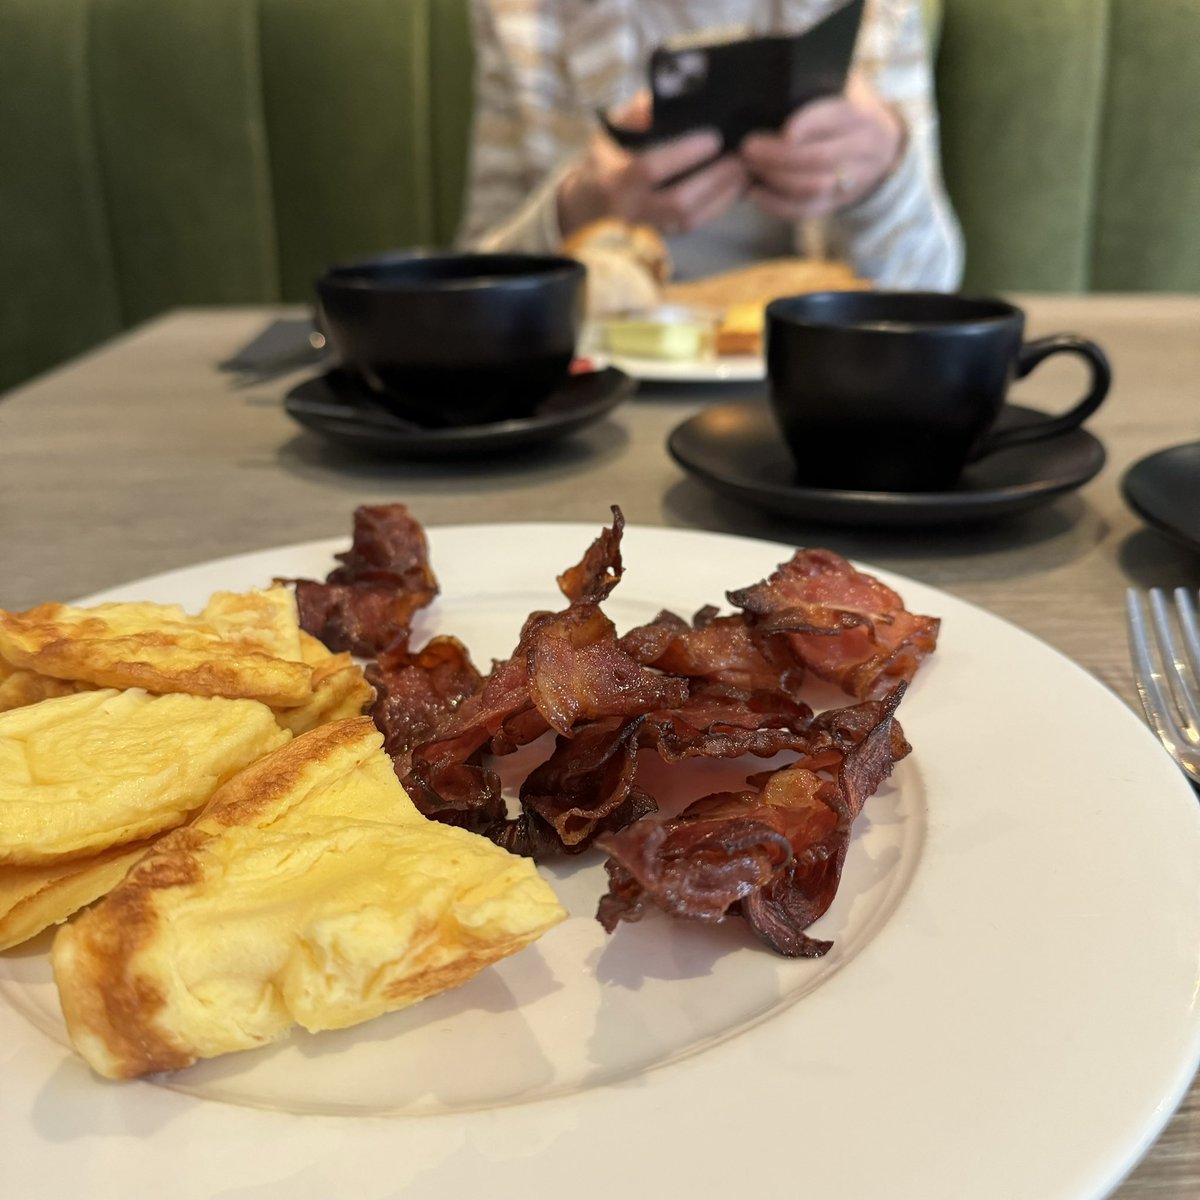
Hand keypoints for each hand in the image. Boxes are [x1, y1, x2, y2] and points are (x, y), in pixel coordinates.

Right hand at [557, 91, 747, 236]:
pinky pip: (692, 226)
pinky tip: (733, 188)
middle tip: (740, 158)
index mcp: (615, 178)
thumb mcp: (610, 131)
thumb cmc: (603, 160)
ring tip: (743, 172)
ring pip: (690, 220)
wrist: (587, 207)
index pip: (652, 168)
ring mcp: (647, 226)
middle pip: (679, 203)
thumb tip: (671, 96)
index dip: (685, 154)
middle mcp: (631, 208)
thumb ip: (638, 112)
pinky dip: (717, 207)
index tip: (714, 138)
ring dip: (722, 197)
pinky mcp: (660, 236)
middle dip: (714, 180)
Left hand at [739, 73, 904, 219]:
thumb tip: (773, 71)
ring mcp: (850, 181)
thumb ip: (815, 81)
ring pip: (811, 188)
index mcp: (860, 114)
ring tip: (747, 167)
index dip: (810, 124)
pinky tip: (754, 192)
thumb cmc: (845, 107)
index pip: (836, 118)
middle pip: (819, 158)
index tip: (784, 130)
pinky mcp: (835, 203)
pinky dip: (776, 204)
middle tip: (748, 149)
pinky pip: (805, 210)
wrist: (881, 144)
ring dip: (774, 179)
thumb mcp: (841, 86)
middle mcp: (860, 149)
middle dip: (778, 156)